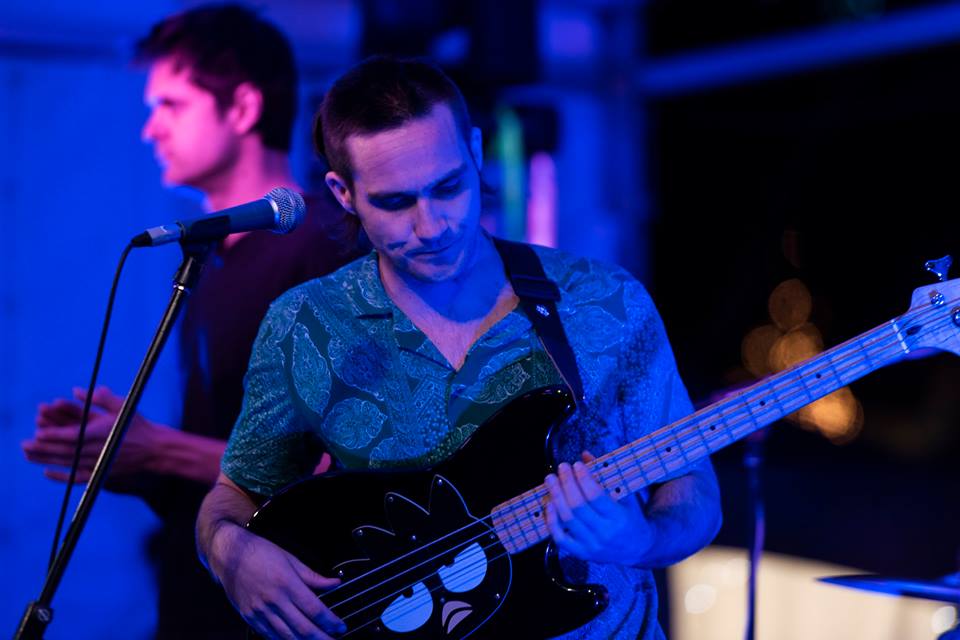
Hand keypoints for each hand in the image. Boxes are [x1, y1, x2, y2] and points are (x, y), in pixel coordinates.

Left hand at [22, 386, 167, 484]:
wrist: (156, 450)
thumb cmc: (139, 426)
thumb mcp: (123, 406)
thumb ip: (100, 398)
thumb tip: (76, 390)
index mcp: (103, 433)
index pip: (74, 435)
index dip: (55, 435)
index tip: (39, 433)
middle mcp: (98, 451)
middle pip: (66, 451)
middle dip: (43, 448)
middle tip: (24, 444)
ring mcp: (98, 464)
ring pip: (67, 463)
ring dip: (45, 459)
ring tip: (28, 455)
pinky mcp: (100, 474)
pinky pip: (77, 478)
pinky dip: (61, 477)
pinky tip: (46, 473)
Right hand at [213, 524, 344, 638]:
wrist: (229, 555)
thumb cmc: (260, 553)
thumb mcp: (291, 559)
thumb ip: (313, 576)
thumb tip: (335, 583)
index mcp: (287, 583)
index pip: (314, 609)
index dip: (330, 621)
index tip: (340, 627)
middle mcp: (274, 600)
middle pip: (302, 627)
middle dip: (321, 638)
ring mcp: (260, 611)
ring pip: (286, 636)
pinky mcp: (250, 617)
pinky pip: (269, 636)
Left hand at [544, 451, 655, 565]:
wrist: (638, 549)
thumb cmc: (631, 518)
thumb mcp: (626, 496)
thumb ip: (605, 475)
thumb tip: (584, 454)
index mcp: (619, 518)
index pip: (595, 496)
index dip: (583, 479)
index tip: (576, 464)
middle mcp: (605, 533)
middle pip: (578, 507)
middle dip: (567, 483)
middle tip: (561, 467)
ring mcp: (591, 545)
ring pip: (568, 520)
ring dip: (556, 496)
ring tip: (551, 480)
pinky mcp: (581, 553)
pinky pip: (560, 538)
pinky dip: (552, 521)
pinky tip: (549, 504)